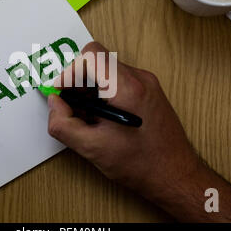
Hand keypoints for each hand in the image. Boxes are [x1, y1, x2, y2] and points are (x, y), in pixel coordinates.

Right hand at [47, 42, 198, 199]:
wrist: (176, 176)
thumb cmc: (141, 164)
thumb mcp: (92, 148)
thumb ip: (64, 124)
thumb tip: (55, 103)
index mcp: (127, 88)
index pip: (92, 54)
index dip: (71, 71)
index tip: (62, 91)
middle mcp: (141, 79)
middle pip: (99, 61)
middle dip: (79, 82)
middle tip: (72, 106)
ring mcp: (148, 84)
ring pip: (108, 71)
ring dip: (91, 89)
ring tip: (88, 117)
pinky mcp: (150, 91)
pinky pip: (120, 81)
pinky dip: (105, 94)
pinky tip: (103, 119)